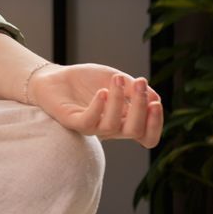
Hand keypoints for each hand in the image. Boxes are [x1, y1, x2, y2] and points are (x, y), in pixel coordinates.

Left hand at [27, 62, 162, 147]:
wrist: (56, 76)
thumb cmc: (87, 80)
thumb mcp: (117, 79)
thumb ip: (134, 89)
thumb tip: (156, 99)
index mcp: (125, 120)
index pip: (147, 136)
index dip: (155, 125)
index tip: (156, 103)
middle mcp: (111, 128)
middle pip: (135, 131)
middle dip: (141, 107)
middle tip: (141, 83)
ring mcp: (93, 127)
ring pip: (114, 125)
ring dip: (119, 100)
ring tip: (116, 79)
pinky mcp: (74, 123)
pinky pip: (90, 122)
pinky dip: (99, 106)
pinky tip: (101, 91)